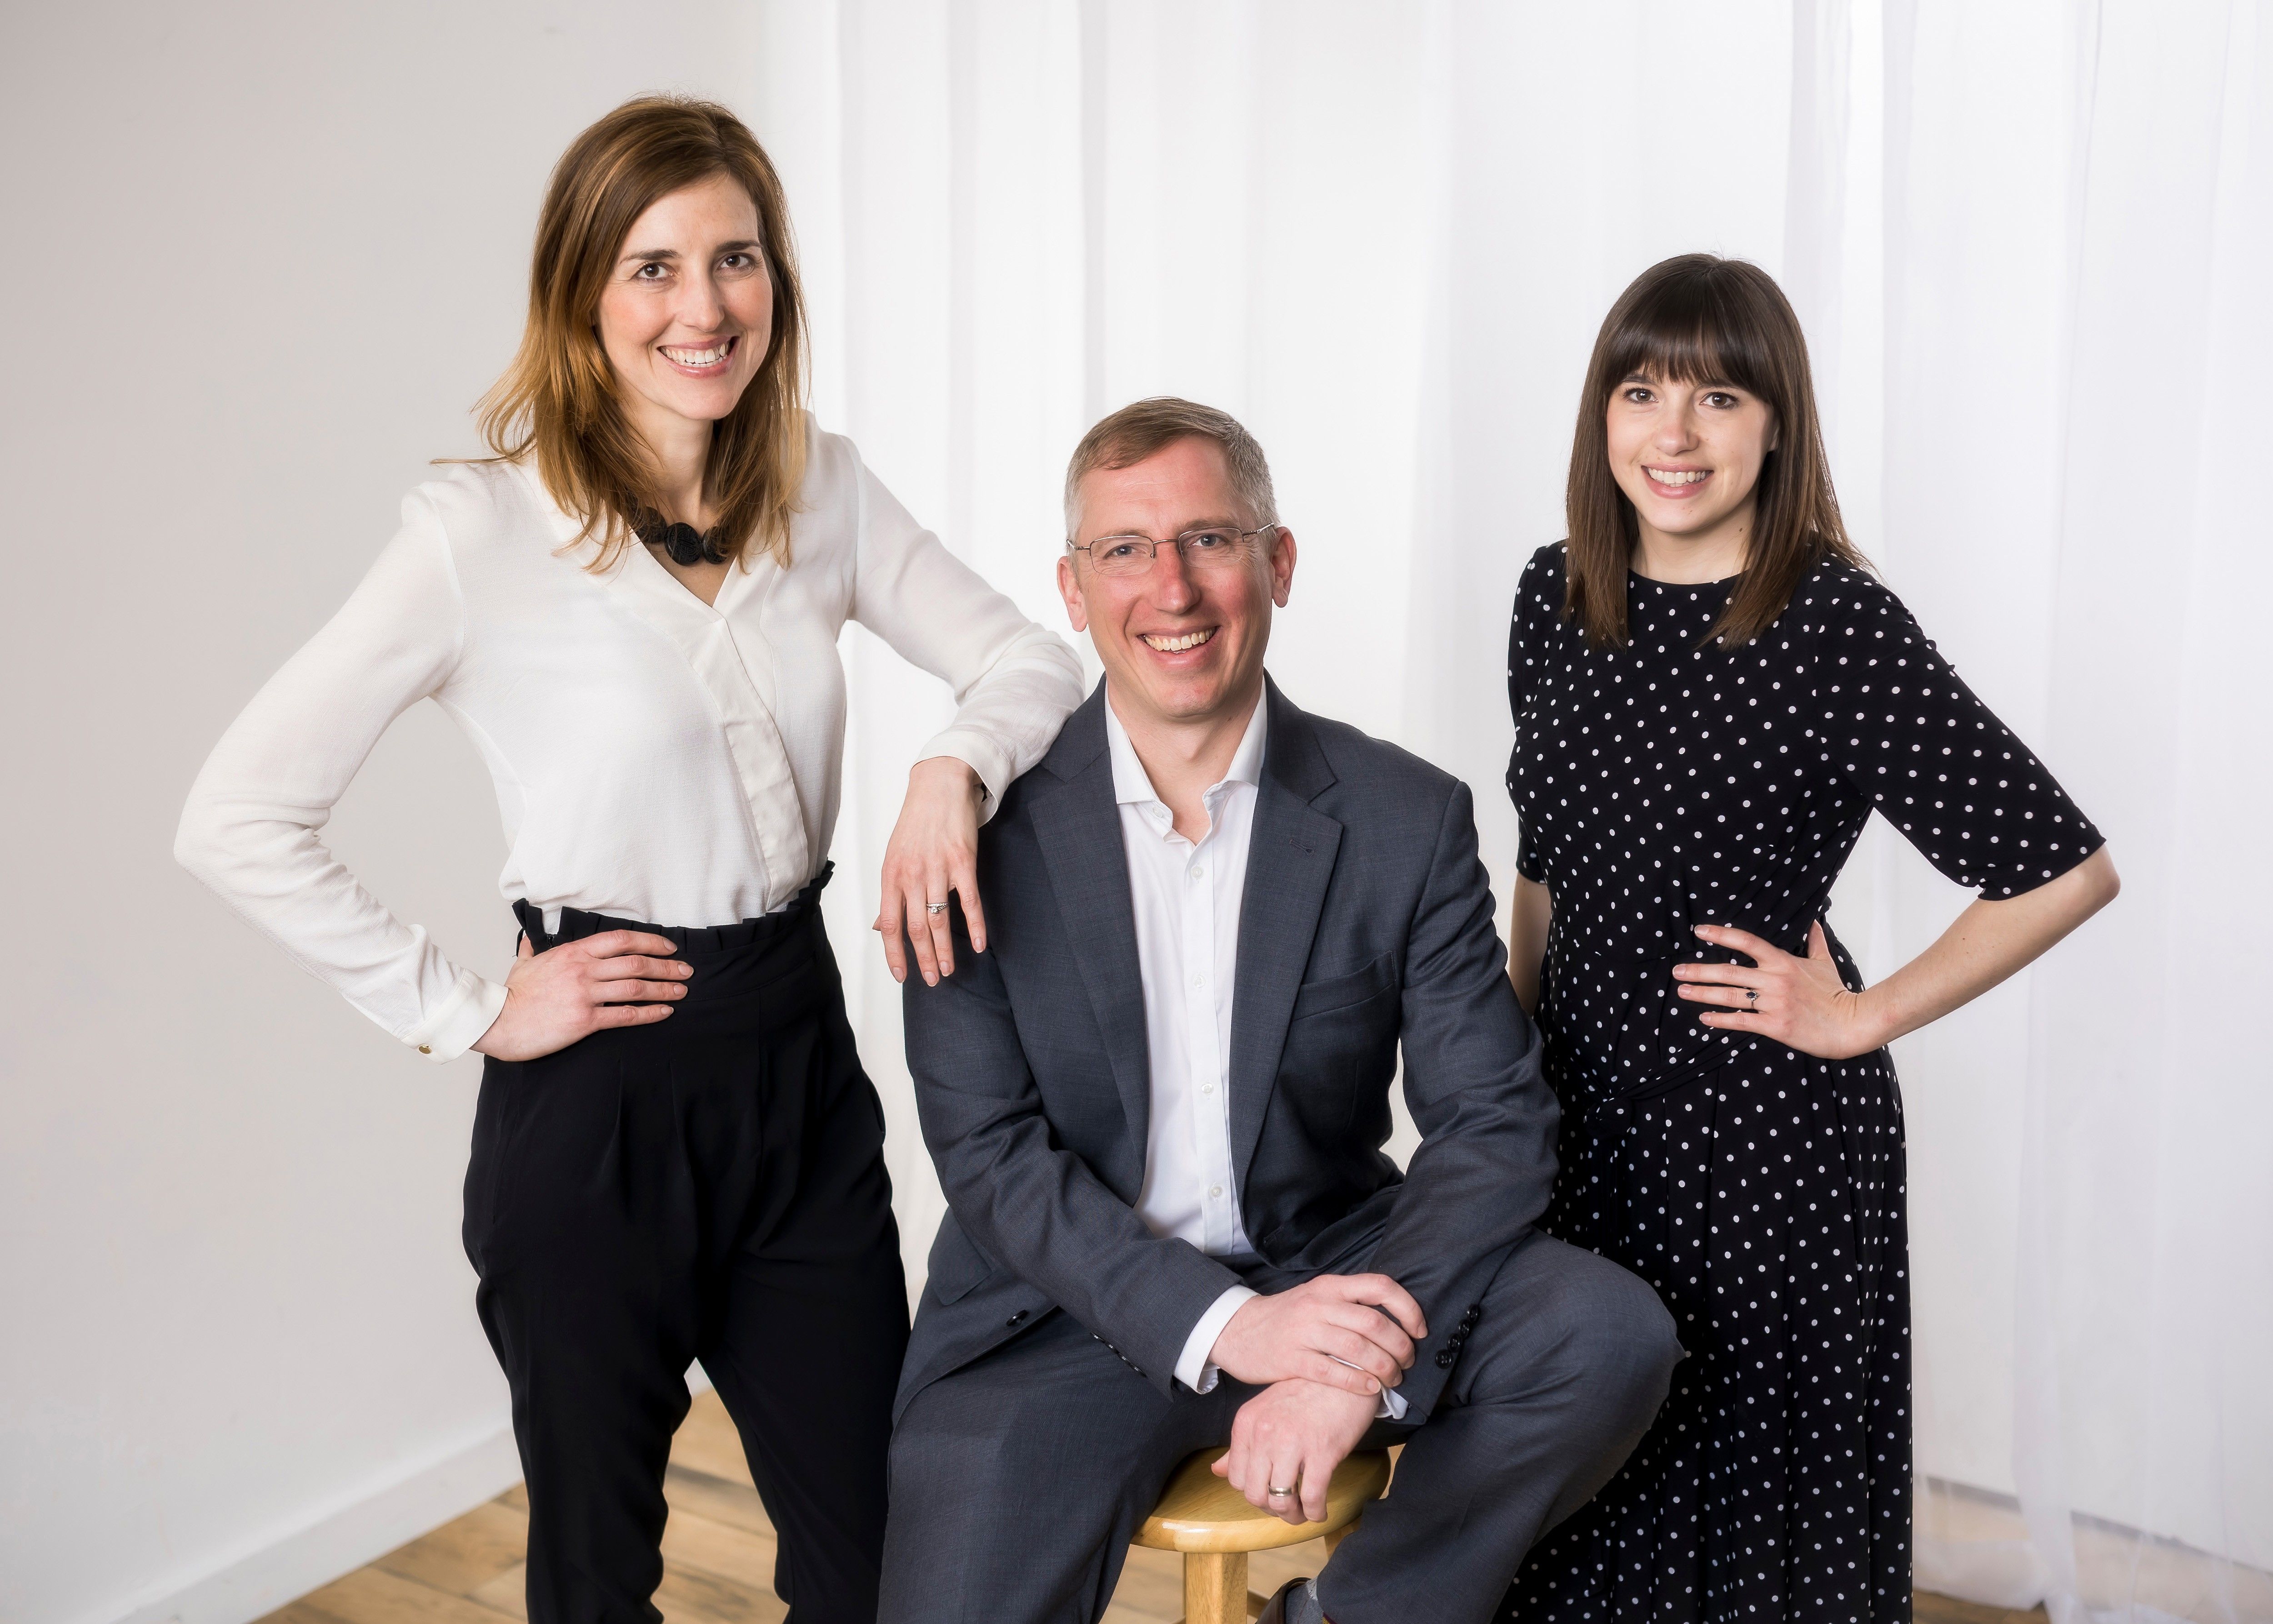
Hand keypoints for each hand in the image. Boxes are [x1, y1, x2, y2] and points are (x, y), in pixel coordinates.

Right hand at [472, 931, 688, 1060]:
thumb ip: (531, 950)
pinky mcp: (585, 1021)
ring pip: (636, 987)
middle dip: (666, 966)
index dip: (651, 942)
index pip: (621, 940)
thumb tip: (528, 940)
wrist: (496, 1021)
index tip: (669, 948)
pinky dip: (649, 1013)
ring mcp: (585, 994)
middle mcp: (583, 969)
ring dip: (664, 989)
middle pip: (636, 963)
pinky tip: (664, 1012)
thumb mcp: (522, 964)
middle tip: (686, 971)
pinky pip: (626, 1015)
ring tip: (682, 991)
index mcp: (573, 952)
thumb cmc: (510, 994)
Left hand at [876, 757, 986, 985]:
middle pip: (916, 928)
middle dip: (924, 959)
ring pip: (941, 920)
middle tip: (933, 980)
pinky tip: (980, 945)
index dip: (895, 954)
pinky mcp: (963, 861)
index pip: (889, 924)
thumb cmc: (916, 823)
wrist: (939, 786)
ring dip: (945, 950)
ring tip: (950, 970)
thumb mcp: (894, 858)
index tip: (902, 976)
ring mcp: (938, 869)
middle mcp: (912, 875)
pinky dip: (976, 926)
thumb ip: (891, 894)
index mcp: (891, 876)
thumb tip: (880, 927)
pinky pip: (970, 901)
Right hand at [1208, 1273, 1425, 1400]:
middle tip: (1408, 1362)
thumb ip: (1349, 1303)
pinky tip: (1370, 1389)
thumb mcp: (1316, 1297)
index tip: (1420, 1330)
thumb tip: (1395, 1320)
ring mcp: (1303, 1331)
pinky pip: (1332, 1372)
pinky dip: (1357, 1382)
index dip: (1408, 1308)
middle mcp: (1318, 1304)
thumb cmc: (1286, 1317)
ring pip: (1358, 1349)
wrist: (1236, 1330)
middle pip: (1375, 1323)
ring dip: (1384, 1368)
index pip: (1380, 1286)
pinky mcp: (1290, 1359)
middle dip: (1401, 1347)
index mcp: (1329, 1286)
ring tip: (1393, 1379)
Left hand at [1213, 1378, 1375, 1525]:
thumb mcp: (1266, 1411)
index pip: (1236, 1478)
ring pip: (1281, 1501)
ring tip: (1302, 1512)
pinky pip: (1313, 1498)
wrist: (1344, 1370)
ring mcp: (1293, 1443)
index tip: (1269, 1493)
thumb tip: (1216, 1471)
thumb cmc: (1306, 1391)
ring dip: (1293, 1515)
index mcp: (1247, 1423)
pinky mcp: (1323, 1452)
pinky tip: (1320, 1511)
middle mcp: (1265, 1433)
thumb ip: (1242, 1444)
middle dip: (1271, 1509)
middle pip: (1255, 1494)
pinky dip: (1316, 1513)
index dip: (1254, 1493)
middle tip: (1287, 1507)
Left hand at [1675, 920, 1885, 1059]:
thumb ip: (1815, 941)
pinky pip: (1741, 1021)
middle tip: (1677, 971)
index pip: (1746, 942)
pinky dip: (1720, 1020)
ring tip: (1683, 992)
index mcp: (1783, 962)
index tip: (1700, 931)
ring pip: (1730, 996)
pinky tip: (1704, 1018)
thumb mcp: (1825, 962)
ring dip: (1703, 994)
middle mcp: (1774, 980)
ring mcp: (1773, 1003)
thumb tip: (1815, 921)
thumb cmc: (1837, 994)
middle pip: (1728, 972)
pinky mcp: (1775, 1025)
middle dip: (1699, 971)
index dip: (1721, 934)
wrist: (1851, 1023)